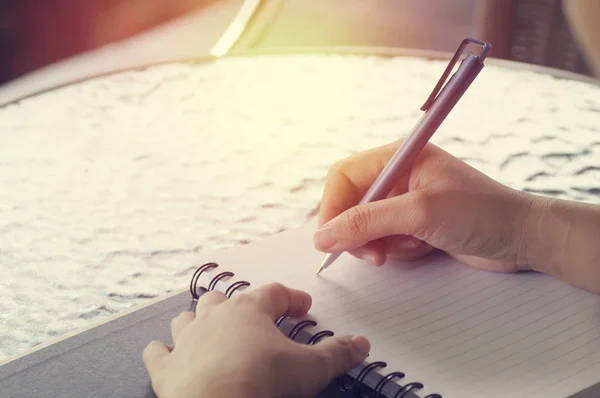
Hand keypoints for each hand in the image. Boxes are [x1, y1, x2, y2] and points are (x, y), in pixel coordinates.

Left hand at [142, 283, 369, 397]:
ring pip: (189, 317)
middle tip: (255, 317)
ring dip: (199, 321)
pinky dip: (162, 352)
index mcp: (249, 311)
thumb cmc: (258, 382)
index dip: (291, 298)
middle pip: (225, 298)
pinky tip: (166, 353)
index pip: (274, 293)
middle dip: (240, 305)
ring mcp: (187, 341)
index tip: (303, 305)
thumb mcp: (310, 368)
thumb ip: (338, 354)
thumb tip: (361, 344)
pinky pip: (158, 352)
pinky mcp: (167, 368)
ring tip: (211, 329)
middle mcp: (214, 318)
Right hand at [313, 140, 533, 272]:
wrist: (523, 239)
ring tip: (415, 246)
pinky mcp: (413, 223)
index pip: (343, 176)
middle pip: (350, 203)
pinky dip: (398, 250)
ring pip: (365, 226)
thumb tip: (322, 236)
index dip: (332, 208)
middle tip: (376, 256)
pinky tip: (425, 248)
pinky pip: (384, 239)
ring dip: (383, 244)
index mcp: (398, 157)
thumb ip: (367, 222)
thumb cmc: (480, 214)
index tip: (331, 240)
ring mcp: (404, 200)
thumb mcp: (419, 213)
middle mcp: (397, 175)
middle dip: (360, 233)